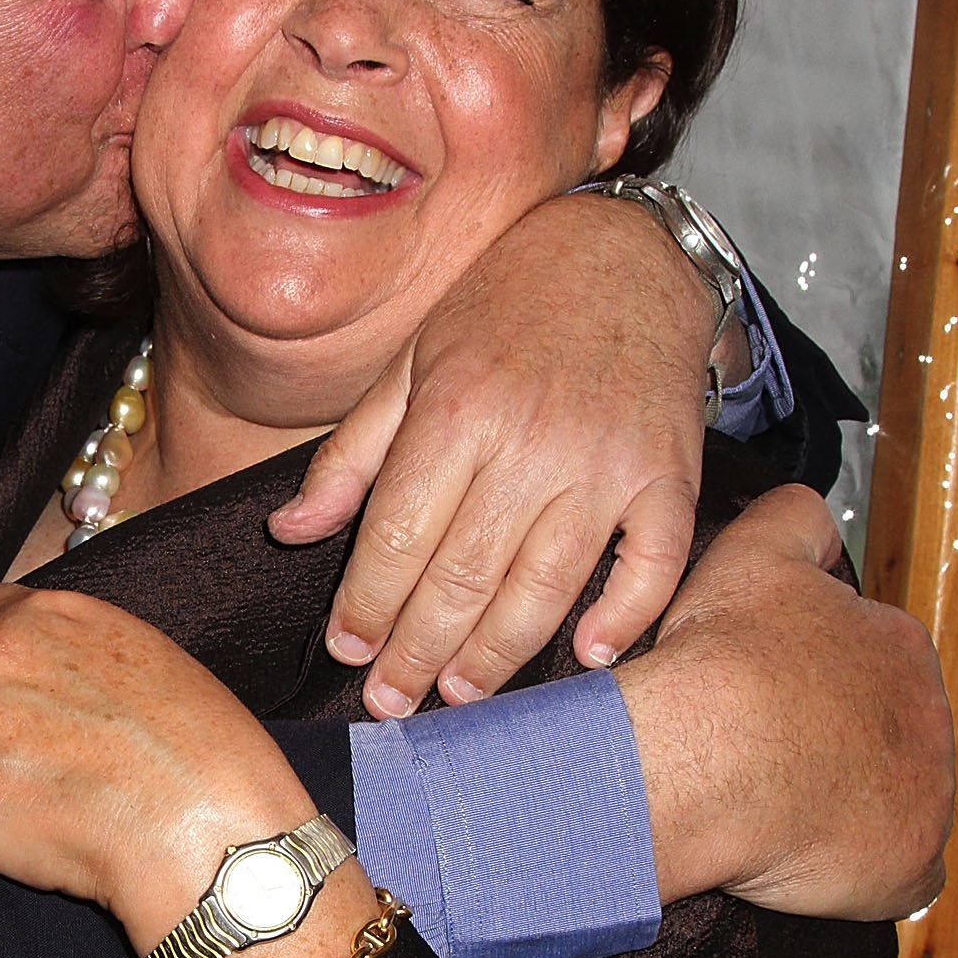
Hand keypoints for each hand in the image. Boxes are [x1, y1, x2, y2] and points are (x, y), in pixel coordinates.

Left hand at [267, 190, 716, 715]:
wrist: (623, 254)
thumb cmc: (504, 307)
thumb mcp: (411, 360)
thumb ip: (352, 453)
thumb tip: (288, 530)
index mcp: (455, 411)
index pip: (398, 536)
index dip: (367, 604)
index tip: (346, 650)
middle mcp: (530, 443)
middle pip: (463, 577)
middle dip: (417, 652)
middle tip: (391, 703)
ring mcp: (606, 464)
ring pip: (545, 586)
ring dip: (497, 654)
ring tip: (459, 694)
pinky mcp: (669, 475)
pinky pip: (651, 564)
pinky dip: (623, 617)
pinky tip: (587, 656)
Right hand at [616, 488, 951, 919]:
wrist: (710, 751)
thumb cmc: (722, 661)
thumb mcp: (757, 551)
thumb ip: (793, 519)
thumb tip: (806, 512)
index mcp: (896, 643)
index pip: (873, 663)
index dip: (817, 683)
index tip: (773, 699)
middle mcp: (927, 713)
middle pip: (888, 733)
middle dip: (838, 746)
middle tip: (769, 758)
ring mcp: (928, 791)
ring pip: (896, 800)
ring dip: (849, 807)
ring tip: (777, 812)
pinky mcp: (911, 860)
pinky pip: (900, 873)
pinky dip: (861, 872)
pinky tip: (810, 861)